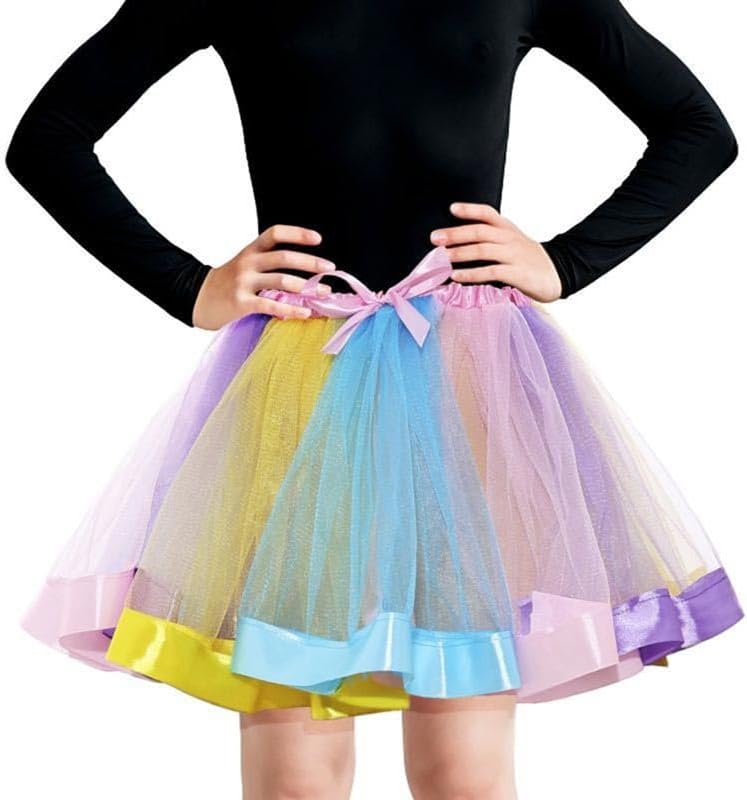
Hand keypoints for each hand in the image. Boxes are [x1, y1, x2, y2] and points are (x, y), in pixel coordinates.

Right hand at [192, 225, 335, 329]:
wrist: (197, 298)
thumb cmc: (227, 283)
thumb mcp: (245, 265)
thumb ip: (268, 263)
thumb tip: (304, 269)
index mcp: (251, 250)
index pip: (275, 233)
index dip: (297, 234)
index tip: (318, 239)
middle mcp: (248, 263)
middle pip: (283, 257)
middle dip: (310, 262)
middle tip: (330, 268)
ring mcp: (244, 282)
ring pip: (280, 280)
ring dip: (306, 287)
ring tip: (324, 293)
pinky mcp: (241, 303)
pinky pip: (271, 304)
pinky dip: (291, 309)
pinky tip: (305, 312)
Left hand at [430, 202, 561, 302]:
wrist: (558, 273)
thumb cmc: (529, 260)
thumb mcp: (513, 243)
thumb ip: (491, 240)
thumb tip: (459, 243)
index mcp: (508, 229)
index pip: (488, 213)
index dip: (470, 209)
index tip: (451, 209)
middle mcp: (510, 239)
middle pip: (479, 232)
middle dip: (455, 234)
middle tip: (435, 238)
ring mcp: (514, 255)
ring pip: (482, 250)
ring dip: (459, 253)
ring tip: (442, 257)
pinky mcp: (517, 273)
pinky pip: (490, 271)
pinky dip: (471, 273)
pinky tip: (457, 275)